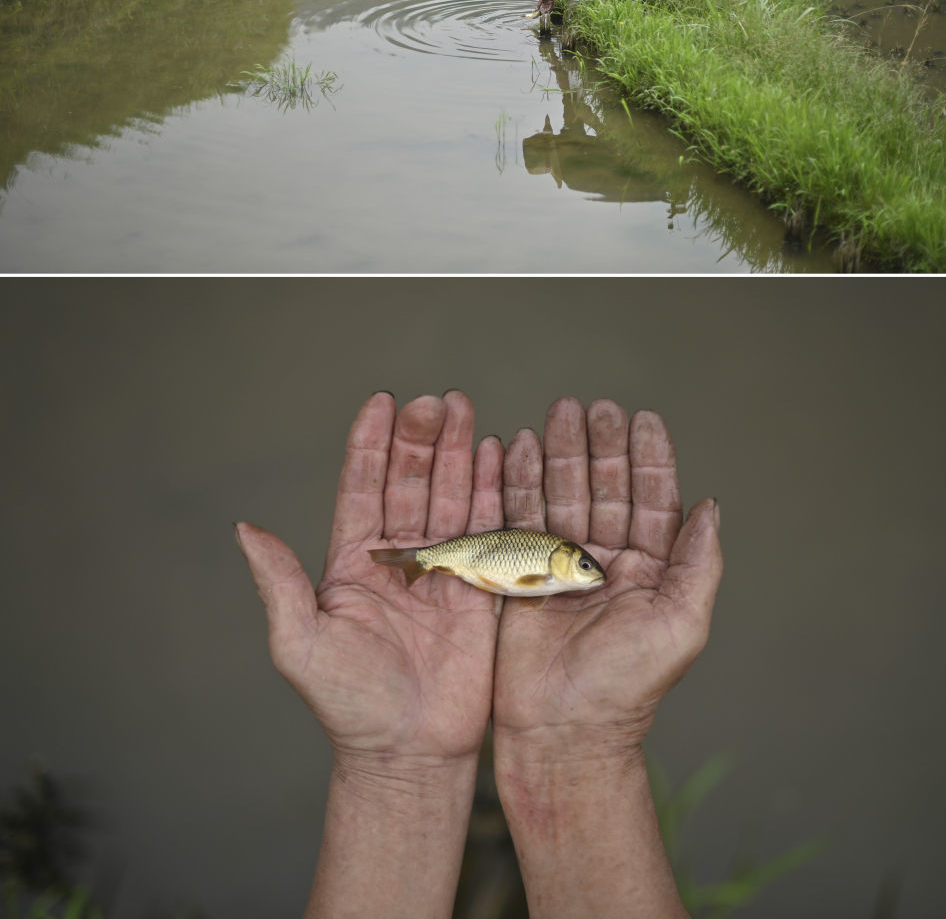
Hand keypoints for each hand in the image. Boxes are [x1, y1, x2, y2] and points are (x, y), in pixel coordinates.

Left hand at [236, 391, 503, 767]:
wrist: (408, 751)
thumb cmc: (348, 704)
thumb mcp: (300, 641)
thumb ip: (279, 580)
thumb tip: (244, 527)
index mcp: (354, 560)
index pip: (362, 487)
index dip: (371, 444)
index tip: (380, 401)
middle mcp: (400, 556)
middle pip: (410, 480)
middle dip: (419, 437)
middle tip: (431, 400)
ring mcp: (443, 568)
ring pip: (449, 494)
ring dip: (455, 450)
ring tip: (461, 406)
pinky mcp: (482, 586)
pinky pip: (488, 527)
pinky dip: (491, 488)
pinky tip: (493, 452)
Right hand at [493, 397, 721, 756]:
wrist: (562, 731)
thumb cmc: (627, 688)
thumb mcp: (681, 623)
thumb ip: (699, 562)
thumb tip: (711, 505)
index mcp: (651, 569)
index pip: (652, 499)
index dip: (648, 458)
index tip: (643, 418)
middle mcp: (607, 559)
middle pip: (605, 486)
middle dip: (600, 444)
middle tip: (595, 406)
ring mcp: (561, 563)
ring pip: (564, 493)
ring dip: (562, 452)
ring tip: (558, 412)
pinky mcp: (520, 572)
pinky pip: (520, 517)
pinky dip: (519, 481)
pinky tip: (520, 448)